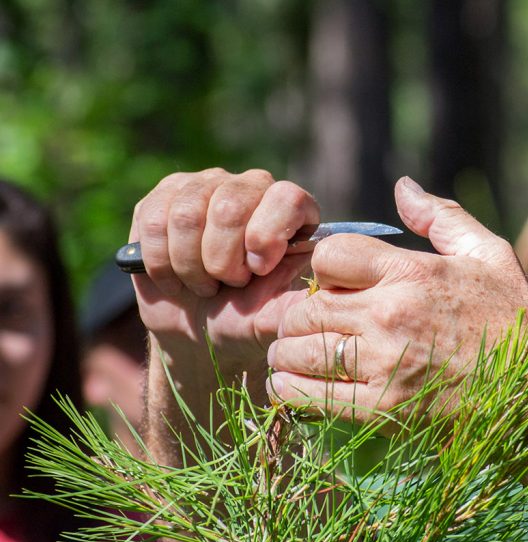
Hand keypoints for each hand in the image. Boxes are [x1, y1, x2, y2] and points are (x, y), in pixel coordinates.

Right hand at [130, 168, 319, 368]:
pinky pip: (154, 221)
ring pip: (187, 214)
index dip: (267, 236)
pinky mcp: (164, 195)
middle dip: (222, 259)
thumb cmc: (247, 317)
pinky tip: (175, 278)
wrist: (198, 328)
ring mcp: (206, 185)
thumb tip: (329, 288)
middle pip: (230, 205)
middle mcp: (252, 186)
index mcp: (293, 210)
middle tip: (229, 283)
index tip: (258, 271)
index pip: (286, 198)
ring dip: (191, 265)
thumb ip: (302, 301)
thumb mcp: (278, 317)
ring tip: (204, 284)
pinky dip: (161, 263)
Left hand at [266, 176, 527, 422]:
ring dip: (288, 351)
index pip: (328, 255)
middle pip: (305, 306)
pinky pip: (310, 395)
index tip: (336, 284)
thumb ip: (442, 217)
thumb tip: (401, 186)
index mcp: (411, 271)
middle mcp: (390, 313)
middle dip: (299, 314)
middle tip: (307, 324)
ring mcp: (384, 363)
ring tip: (295, 354)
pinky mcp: (382, 408)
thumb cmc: (514, 318)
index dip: (324, 267)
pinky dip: (291, 388)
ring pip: (299, 349)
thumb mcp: (489, 254)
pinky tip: (294, 384)